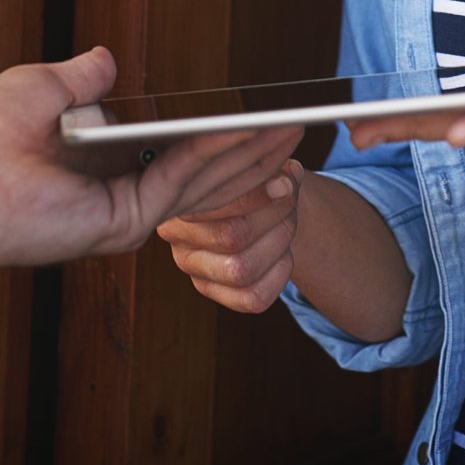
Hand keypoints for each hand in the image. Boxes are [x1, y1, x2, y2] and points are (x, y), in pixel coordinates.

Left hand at [0, 48, 301, 278]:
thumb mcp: (39, 88)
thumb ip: (81, 77)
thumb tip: (106, 62)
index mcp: (99, 163)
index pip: (171, 151)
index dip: (215, 134)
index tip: (251, 116)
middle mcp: (116, 192)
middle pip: (201, 171)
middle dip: (248, 148)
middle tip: (292, 127)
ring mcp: (123, 212)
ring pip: (203, 182)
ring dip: (247, 155)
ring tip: (287, 132)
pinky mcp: (122, 221)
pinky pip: (182, 184)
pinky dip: (218, 158)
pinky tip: (246, 135)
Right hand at [156, 159, 303, 312]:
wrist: (255, 202)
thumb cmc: (252, 178)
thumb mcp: (258, 166)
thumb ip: (270, 169)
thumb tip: (285, 180)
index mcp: (179, 194)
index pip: (212, 203)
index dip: (256, 197)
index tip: (286, 185)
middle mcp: (175, 234)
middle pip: (230, 237)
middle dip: (273, 217)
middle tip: (289, 200)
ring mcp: (191, 266)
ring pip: (241, 270)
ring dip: (277, 245)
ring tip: (287, 223)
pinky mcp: (212, 290)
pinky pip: (252, 298)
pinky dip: (279, 276)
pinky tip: (284, 254)